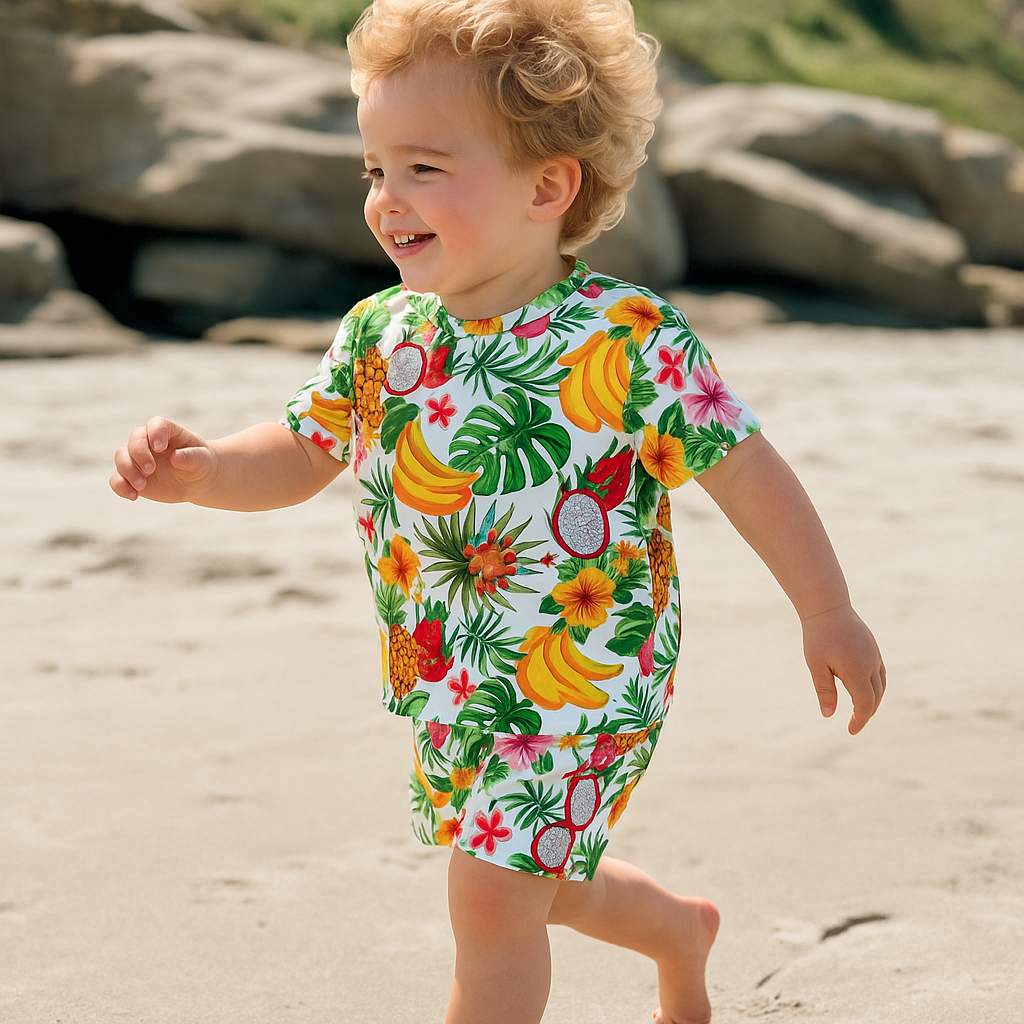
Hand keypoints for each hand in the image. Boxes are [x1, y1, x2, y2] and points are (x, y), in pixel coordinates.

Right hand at [110, 416, 217, 502]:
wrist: (197, 480)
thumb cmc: (201, 463)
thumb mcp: (203, 460)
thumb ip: (191, 457)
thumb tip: (176, 457)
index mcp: (168, 432)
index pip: (156, 425)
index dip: (155, 433)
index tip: (160, 447)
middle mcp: (148, 442)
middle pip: (134, 440)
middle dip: (138, 454)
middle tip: (150, 470)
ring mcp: (138, 458)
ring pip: (121, 458)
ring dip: (128, 471)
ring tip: (142, 486)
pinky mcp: (132, 476)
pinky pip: (117, 479)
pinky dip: (121, 487)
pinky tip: (134, 496)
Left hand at [801, 604, 885, 734]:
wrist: (827, 607)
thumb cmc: (818, 637)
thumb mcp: (816, 665)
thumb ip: (824, 690)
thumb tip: (829, 715)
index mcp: (857, 671)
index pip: (865, 704)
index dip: (860, 720)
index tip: (851, 731)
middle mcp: (870, 664)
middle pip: (876, 697)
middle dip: (867, 713)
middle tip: (854, 724)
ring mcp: (874, 655)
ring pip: (881, 686)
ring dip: (874, 701)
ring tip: (861, 711)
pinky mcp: (874, 649)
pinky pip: (880, 674)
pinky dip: (876, 687)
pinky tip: (866, 690)